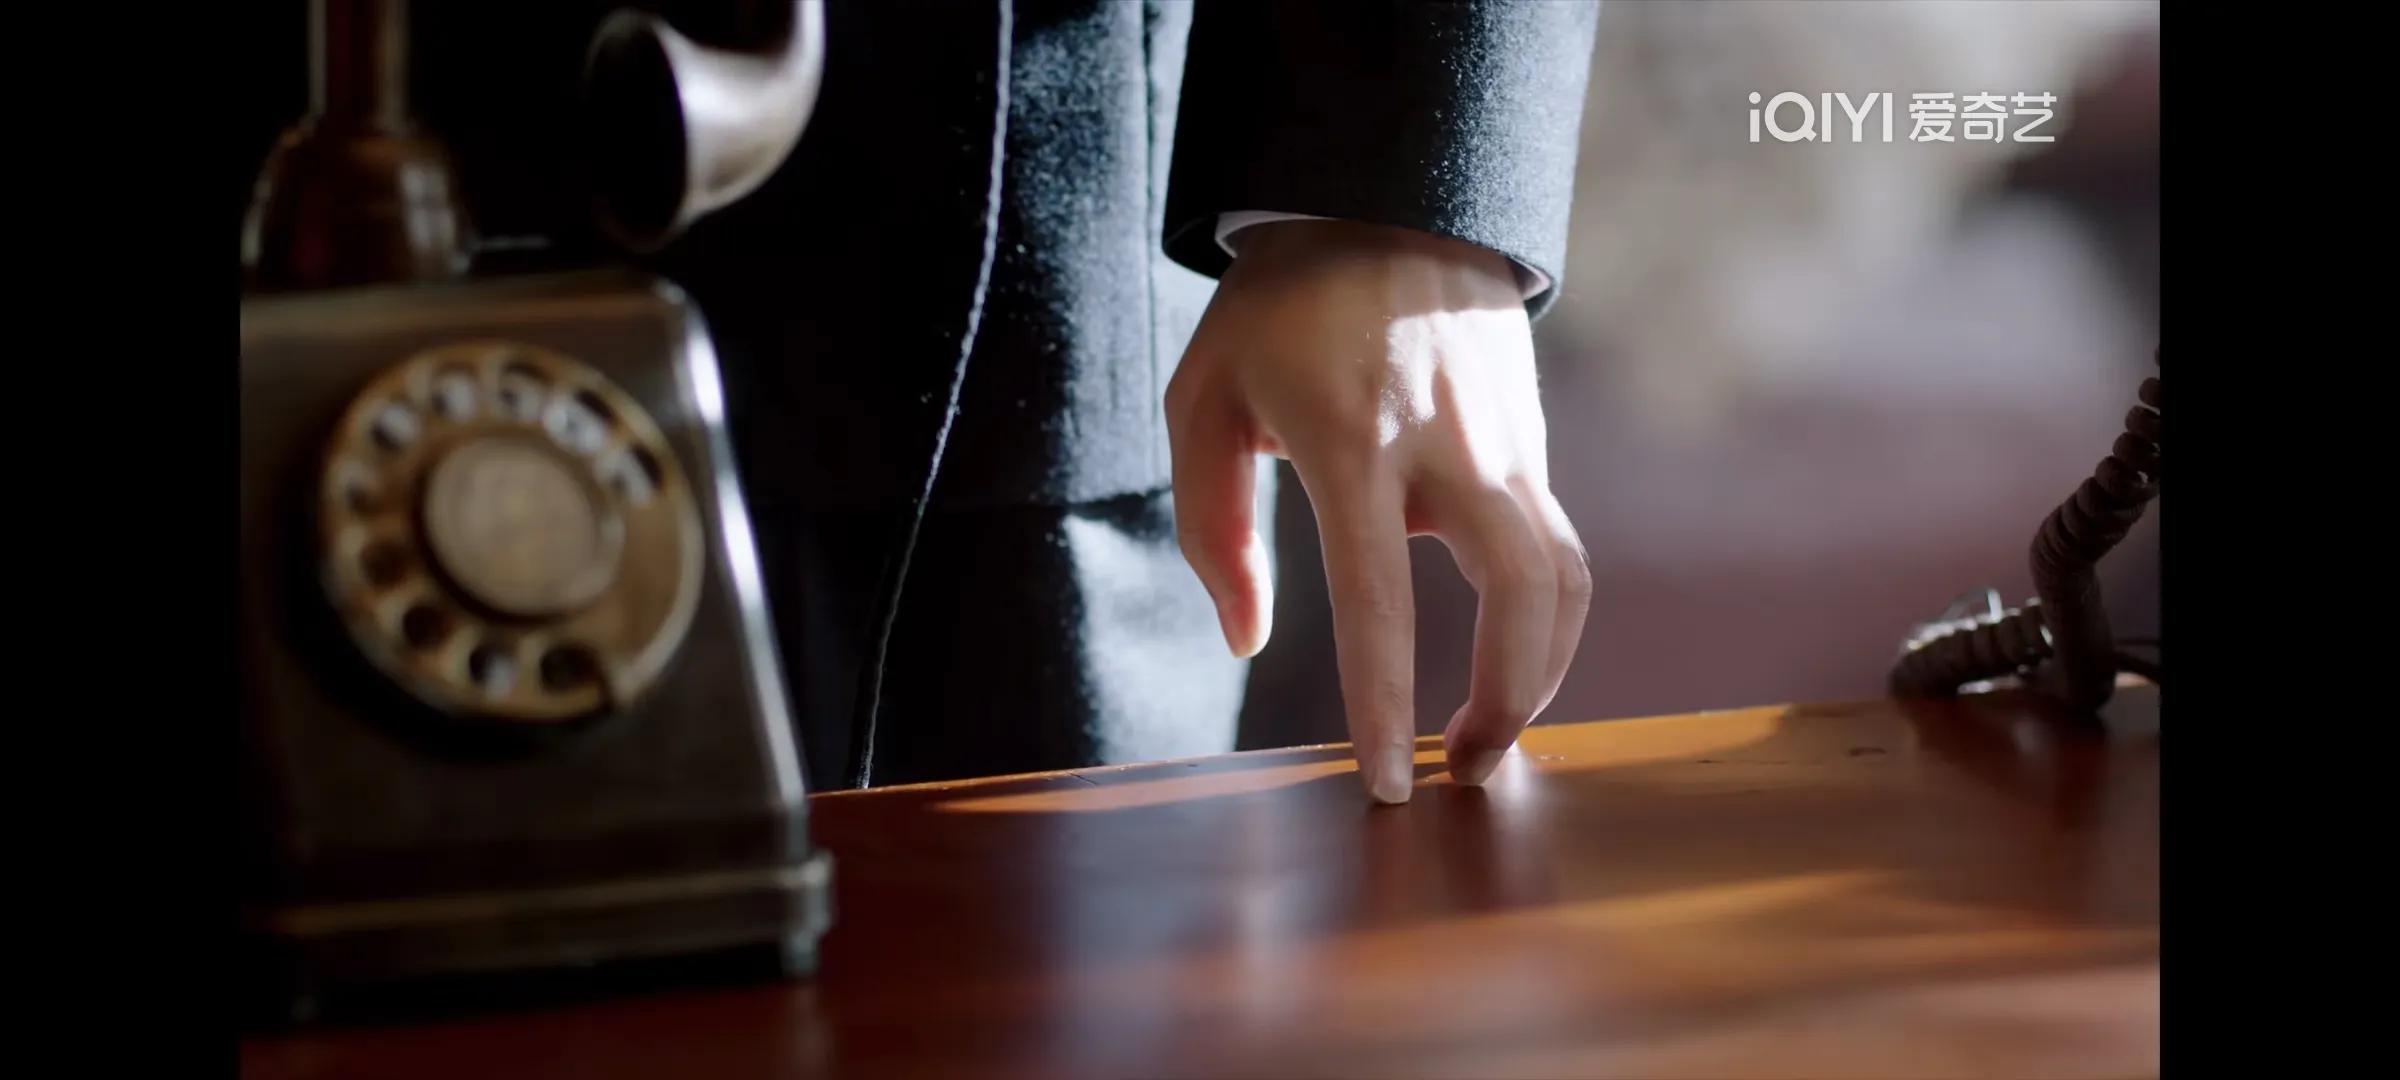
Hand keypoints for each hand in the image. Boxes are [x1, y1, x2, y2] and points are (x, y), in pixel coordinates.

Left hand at [1166, 220, 1591, 803]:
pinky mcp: (1534, 440)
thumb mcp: (1206, 395)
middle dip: (1506, 702)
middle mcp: (1449, 443)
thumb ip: (1215, 524)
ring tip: (1489, 734)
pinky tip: (1501, 659)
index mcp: (1352, 439)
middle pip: (1521, 597)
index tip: (1390, 785)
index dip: (1385, 704)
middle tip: (1463, 771)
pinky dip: (1541, 620)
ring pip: (1562, 580)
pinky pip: (1557, 549)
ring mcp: (1507, 439)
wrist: (1390, 193)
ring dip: (1540, 672)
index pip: (1378, 602)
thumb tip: (1245, 639)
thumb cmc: (1278, 308)